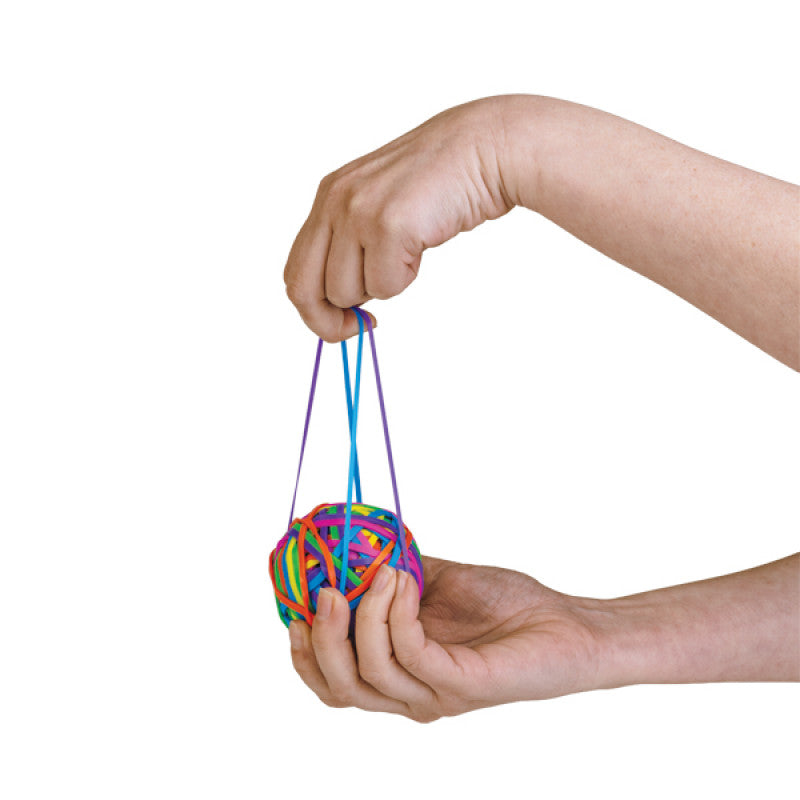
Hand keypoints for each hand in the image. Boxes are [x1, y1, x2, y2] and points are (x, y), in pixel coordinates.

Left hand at [283, 98, 512, 341]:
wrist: (484, 148)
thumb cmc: (439, 184)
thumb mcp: (379, 205)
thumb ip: (352, 244)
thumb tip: (341, 306)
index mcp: (328, 196)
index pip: (295, 270)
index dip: (312, 308)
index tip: (342, 322)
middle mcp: (334, 202)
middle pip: (304, 289)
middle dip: (329, 321)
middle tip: (360, 328)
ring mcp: (358, 213)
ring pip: (347, 293)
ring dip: (381, 287)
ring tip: (407, 252)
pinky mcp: (388, 226)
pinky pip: (384, 287)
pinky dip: (406, 279)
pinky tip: (422, 245)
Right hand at [287, 555, 599, 721]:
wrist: (564, 623)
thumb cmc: (503, 605)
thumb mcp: (434, 581)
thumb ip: (392, 572)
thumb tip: (351, 542)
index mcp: (396, 675)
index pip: (331, 682)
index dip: (303, 649)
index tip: (294, 603)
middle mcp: (408, 695)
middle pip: (338, 688)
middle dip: (321, 638)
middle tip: (325, 590)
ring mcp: (433, 694)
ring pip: (370, 672)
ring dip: (364, 613)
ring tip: (382, 569)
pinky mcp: (461, 685)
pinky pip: (410, 652)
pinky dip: (397, 611)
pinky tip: (405, 579)